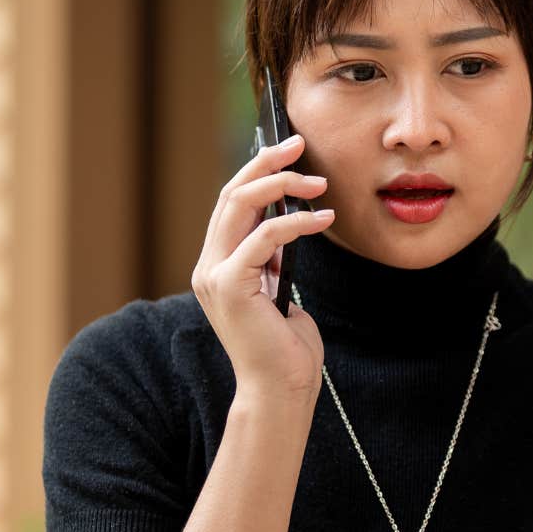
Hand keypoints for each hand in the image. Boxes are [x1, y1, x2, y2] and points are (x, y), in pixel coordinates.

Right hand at [191, 132, 334, 399]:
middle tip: (299, 142)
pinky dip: (295, 221)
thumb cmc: (286, 346)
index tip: (289, 149)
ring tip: (319, 182)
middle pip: (231, 194)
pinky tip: (323, 218)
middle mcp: (208, 266)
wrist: (281, 389)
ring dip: (281, 184)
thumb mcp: (280, 289)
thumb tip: (287, 221)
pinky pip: (264, 236)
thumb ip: (274, 257)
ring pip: (239, 205)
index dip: (258, 170)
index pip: (232, 203)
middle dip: (266, 162)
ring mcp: (214, 275)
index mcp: (218, 266)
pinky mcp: (230, 285)